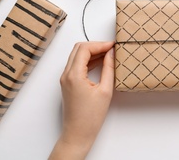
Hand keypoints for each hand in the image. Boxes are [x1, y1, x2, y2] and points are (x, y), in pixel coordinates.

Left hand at [49, 41, 114, 159]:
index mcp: (74, 75)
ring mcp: (65, 79)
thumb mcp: (105, 90)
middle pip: (78, 49)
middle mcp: (66, 75)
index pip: (85, 49)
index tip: (112, 46)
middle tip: (111, 48)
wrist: (78, 133)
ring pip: (77, 56)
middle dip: (95, 45)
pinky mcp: (68, 83)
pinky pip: (77, 65)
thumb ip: (108, 68)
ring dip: (92, 52)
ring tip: (108, 54)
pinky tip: (101, 62)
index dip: (100, 44)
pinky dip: (88, 60)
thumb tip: (111, 53)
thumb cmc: (91, 117)